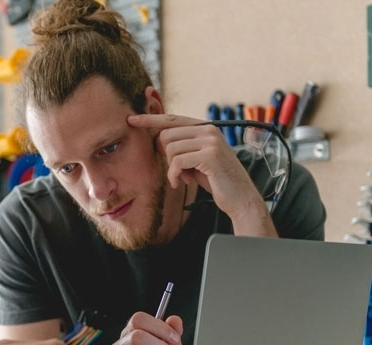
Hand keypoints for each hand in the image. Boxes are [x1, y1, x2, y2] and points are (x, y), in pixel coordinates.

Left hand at [127, 113, 265, 222]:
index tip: (132, 119)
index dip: (150, 119)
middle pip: (166, 135)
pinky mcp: (210, 155)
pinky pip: (177, 162)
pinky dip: (174, 175)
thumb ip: (181, 147)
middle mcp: (209, 130)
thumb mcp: (196, 160)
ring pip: (170, 149)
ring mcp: (211, 141)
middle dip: (166, 156)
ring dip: (172, 168)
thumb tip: (157, 138)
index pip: (172, 119)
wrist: (240, 197)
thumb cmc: (216, 180)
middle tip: (178, 172)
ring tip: (184, 178)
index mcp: (205, 128)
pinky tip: (182, 182)